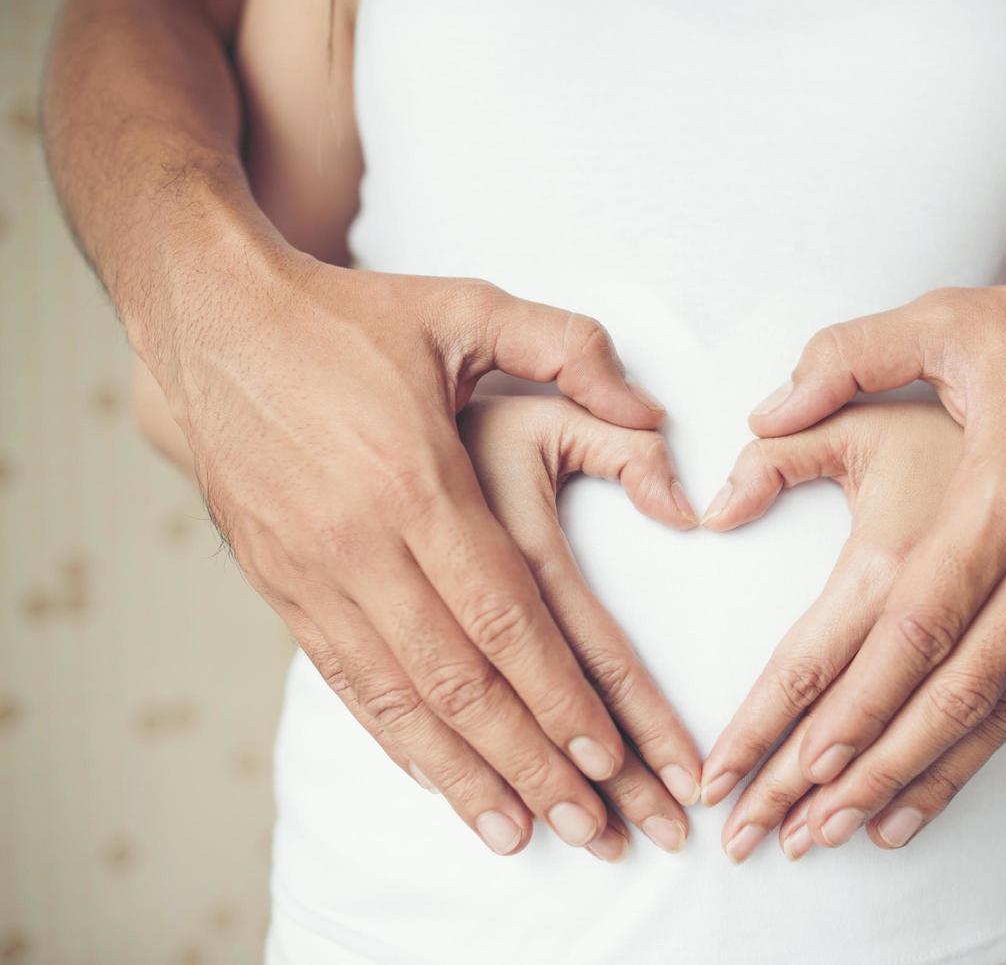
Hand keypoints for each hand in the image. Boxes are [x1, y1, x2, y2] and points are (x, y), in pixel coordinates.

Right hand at [163, 251, 696, 855]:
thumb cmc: (352, 321)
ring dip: (466, 777)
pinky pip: (345, 684)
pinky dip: (396, 742)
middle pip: (461, 681)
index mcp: (417, 482)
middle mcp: (360, 544)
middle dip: (532, 763)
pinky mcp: (278, 587)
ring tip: (525, 837)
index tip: (609, 760)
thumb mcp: (469, 307)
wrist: (211, 324)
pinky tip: (439, 782)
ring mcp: (311, 574)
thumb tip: (656, 414)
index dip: (559, 696)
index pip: (505, 617)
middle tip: (593, 830)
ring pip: (400, 701)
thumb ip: (571, 349)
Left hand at [702, 256, 1005, 853]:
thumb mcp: (945, 320)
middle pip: (949, 689)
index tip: (794, 760)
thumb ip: (843, 360)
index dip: (857, 699)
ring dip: (921, 776)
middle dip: (867, 768)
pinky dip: (981, 750)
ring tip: (849, 833)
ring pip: (995, 708)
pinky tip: (932, 789)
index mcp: (1004, 491)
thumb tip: (759, 416)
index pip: (916, 621)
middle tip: (794, 830)